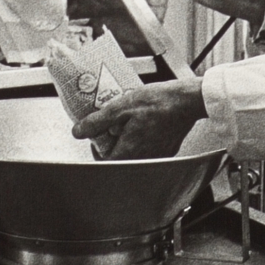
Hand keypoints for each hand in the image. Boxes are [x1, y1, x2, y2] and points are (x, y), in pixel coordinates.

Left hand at [72, 79, 206, 159]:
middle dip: (112, 142)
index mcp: (129, 152)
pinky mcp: (166, 152)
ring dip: (126, 141)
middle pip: (118, 159)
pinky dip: (141, 140)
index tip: (96, 135)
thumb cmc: (157, 102)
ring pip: (132, 154)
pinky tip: (144, 123)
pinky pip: (147, 150)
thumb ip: (97, 121)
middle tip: (112, 123)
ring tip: (128, 121)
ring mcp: (156, 157)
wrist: (187, 101)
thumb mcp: (120, 106)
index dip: (96, 149)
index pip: (104, 163)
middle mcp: (143, 160)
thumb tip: (78, 132)